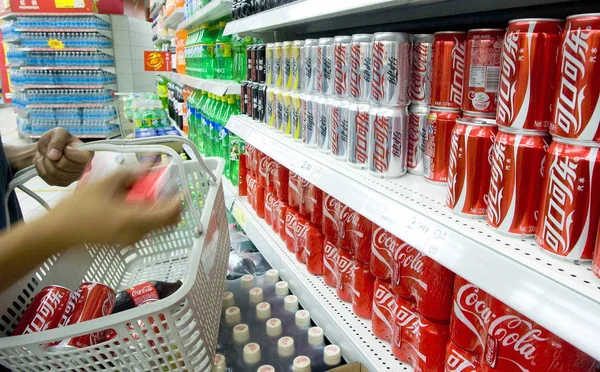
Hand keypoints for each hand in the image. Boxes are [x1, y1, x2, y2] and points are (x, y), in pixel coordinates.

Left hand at [34, 128, 92, 186]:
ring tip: (47, 157)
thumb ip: (57, 141)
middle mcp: (84, 168)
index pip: (83, 158)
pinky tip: (45, 164)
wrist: (48, 149)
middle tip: (51, 151)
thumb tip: (54, 156)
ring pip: (54, 173)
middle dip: (51, 157)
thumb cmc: (57, 140)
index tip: (65, 147)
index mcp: (87, 153)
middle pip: (63, 166)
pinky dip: (42, 170)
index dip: (69, 153)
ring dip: (45, 163)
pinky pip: (49, 179)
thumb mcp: (57, 133)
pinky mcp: (64, 183)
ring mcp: (74, 178)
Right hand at [51, 168, 181, 246]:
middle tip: (162, 188)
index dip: (177, 200)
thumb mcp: (104, 184)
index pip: (169, 214)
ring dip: (157, 207)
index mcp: (133, 220)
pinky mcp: (125, 240)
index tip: (177, 187)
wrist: (59, 230)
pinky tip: (132, 202)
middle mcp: (137, 233)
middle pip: (167, 221)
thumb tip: (148, 167)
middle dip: (169, 203)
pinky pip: (145, 226)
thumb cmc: (78, 207)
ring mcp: (131, 239)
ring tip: (143, 192)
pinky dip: (146, 213)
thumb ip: (129, 174)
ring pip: (157, 224)